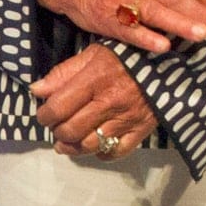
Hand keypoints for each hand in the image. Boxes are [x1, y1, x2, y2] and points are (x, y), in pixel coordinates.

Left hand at [31, 43, 157, 158]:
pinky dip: (102, 153)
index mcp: (95, 79)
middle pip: (70, 131)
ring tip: (70, 141)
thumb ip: (64, 72)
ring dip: (74, 147)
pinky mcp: (142, 129)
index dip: (44, 116)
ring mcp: (126, 118)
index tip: (46, 114)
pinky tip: (97, 144)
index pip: (57, 109)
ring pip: (89, 146)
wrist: (169, 60)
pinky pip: (116, 152)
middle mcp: (109, 102)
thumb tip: (36, 90)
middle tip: (58, 127)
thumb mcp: (94, 53)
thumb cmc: (127, 55)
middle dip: (58, 132)